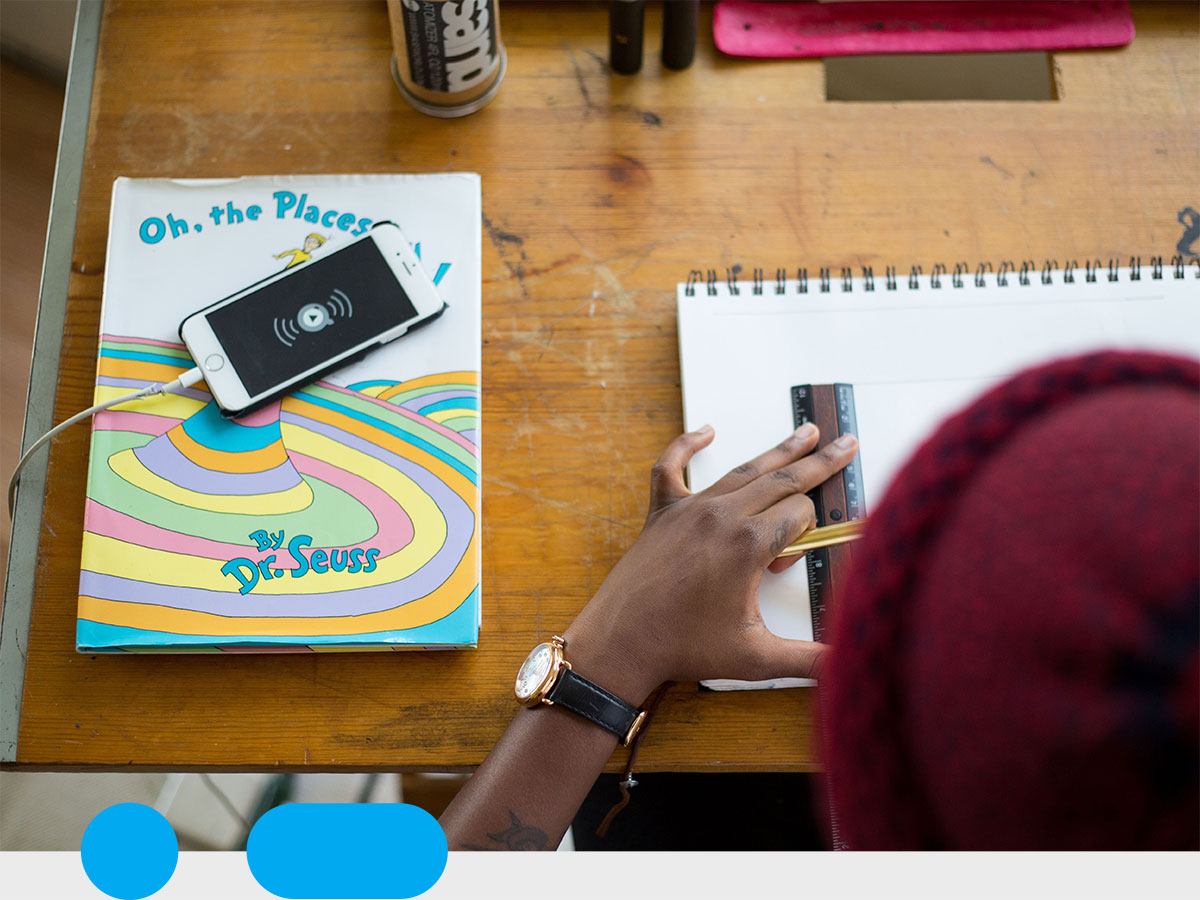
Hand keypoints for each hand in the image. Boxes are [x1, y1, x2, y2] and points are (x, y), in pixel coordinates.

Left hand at [563, 423, 858, 704]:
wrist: (621, 642)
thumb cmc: (684, 648)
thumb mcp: (756, 658)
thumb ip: (809, 660)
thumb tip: (848, 665)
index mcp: (748, 545)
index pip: (800, 516)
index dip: (808, 534)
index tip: (793, 559)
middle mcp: (721, 517)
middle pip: (782, 479)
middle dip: (820, 461)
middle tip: (846, 442)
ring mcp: (690, 510)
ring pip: (742, 470)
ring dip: (777, 450)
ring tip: (805, 432)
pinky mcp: (662, 512)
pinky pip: (671, 467)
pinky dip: (687, 445)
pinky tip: (705, 431)